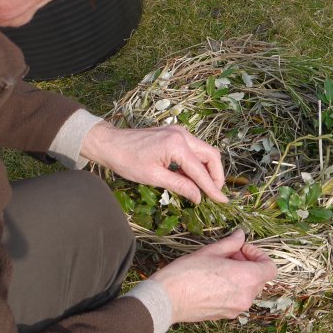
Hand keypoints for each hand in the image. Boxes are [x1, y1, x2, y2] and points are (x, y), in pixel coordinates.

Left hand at [80, 122, 226, 203]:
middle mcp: (182, 134)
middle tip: (215, 193)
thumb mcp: (154, 177)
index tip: (222, 201)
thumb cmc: (127, 161)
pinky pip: (193, 148)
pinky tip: (191, 176)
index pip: (200, 170)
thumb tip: (199, 197)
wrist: (110, 143)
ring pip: (204, 150)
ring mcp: (179, 131)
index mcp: (177, 145)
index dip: (212, 188)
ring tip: (205, 188)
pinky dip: (197, 162)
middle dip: (216, 175)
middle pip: (211, 154)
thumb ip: (179, 185)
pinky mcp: (174, 133)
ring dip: (207, 168)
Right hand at [149, 229, 276, 322]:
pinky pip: (238, 299)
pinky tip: (214, 279)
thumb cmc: (187, 272)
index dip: (258, 254)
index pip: (269, 268)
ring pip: (249, 289)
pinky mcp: (226, 316)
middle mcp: (245, 297)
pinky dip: (233, 287)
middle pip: (259, 278)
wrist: (168, 299)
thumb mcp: (211, 251)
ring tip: (219, 266)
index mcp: (246, 278)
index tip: (241, 248)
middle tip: (229, 254)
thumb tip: (241, 235)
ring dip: (240, 275)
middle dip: (248, 263)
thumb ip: (231, 243)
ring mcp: (236, 309)